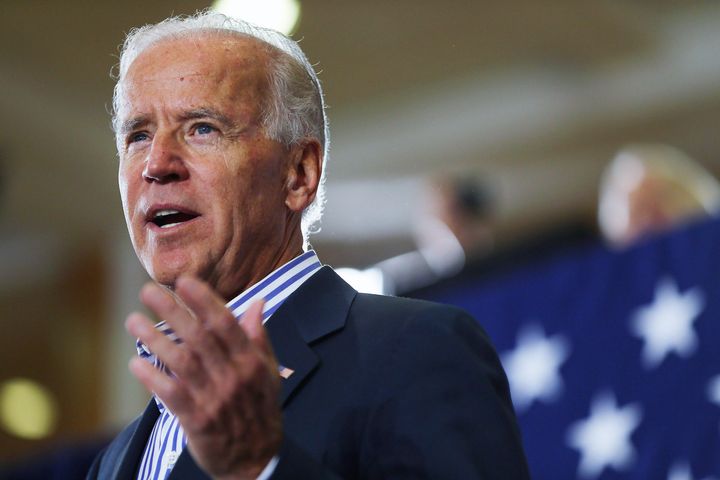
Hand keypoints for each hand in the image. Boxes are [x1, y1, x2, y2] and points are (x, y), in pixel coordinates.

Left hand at [126, 276, 281, 479]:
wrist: (256, 459)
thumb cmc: (260, 409)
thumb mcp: (268, 372)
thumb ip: (258, 337)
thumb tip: (257, 302)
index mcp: (251, 362)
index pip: (226, 324)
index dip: (204, 301)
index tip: (184, 282)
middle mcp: (233, 377)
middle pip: (199, 337)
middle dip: (172, 311)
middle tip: (148, 291)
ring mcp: (215, 399)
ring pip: (181, 362)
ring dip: (155, 339)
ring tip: (133, 321)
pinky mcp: (197, 421)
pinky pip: (171, 395)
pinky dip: (152, 378)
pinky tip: (135, 362)